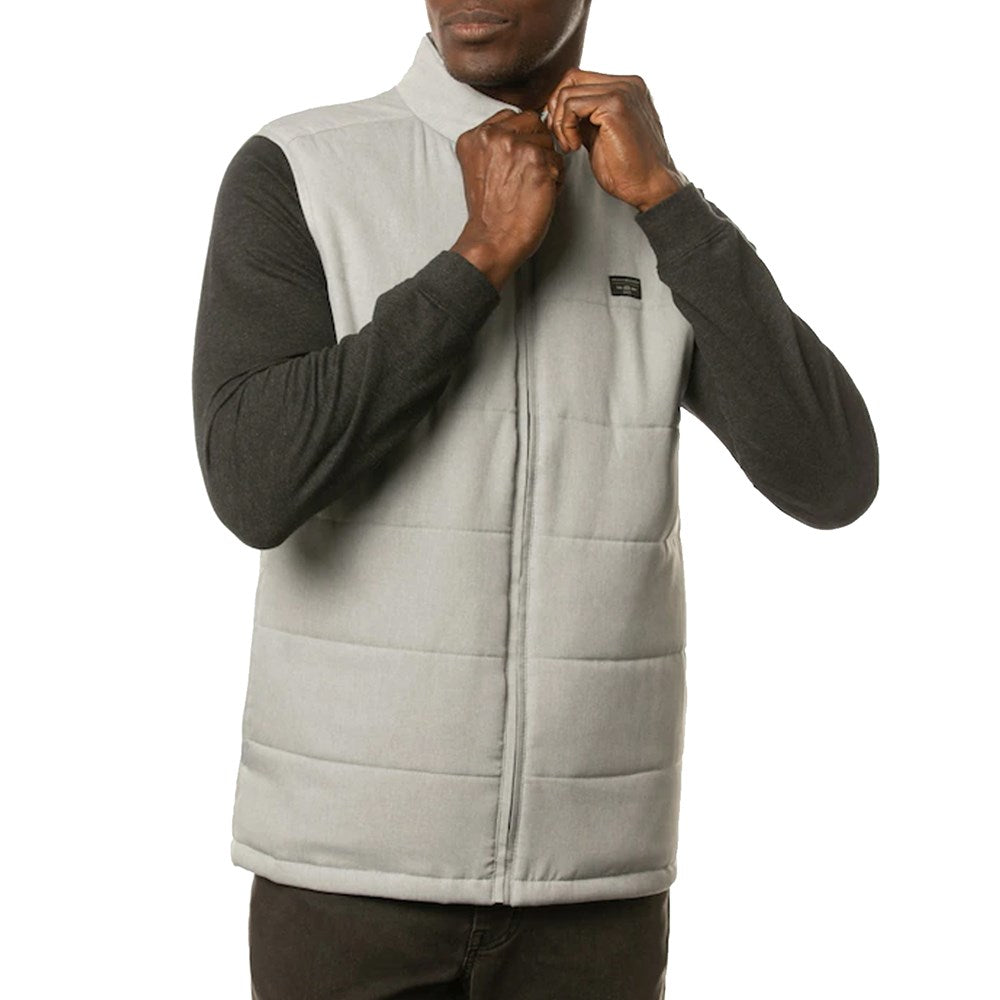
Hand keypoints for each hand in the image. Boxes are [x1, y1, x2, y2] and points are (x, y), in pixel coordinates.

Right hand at [451, 108, 566, 289]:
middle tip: (525, 174)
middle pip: (533, 121)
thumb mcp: (479, 168)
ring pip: (549, 141)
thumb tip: (524, 131)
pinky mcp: (537, 162)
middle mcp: (493, 136)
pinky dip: (555, 180)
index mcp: (474, 136)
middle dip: (536, 144)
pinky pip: (559, 162)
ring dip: (547, 163)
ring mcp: (516, 147)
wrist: (492, 240)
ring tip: (531, 186)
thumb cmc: (490, 212)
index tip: (517, 160)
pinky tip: (539, 194)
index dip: (521, 137)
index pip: (511, 116)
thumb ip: (495, 144)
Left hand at [544, 70, 687, 211]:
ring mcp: (622, 91)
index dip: (561, 104)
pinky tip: (576, 146)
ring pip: (568, 92)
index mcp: (626, 88)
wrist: (649, 185)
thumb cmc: (628, 168)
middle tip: (562, 138)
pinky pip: (572, 106)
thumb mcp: (600, 135)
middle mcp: (627, 84)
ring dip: (560, 124)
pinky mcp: (614, 105)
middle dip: (556, 110)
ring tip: (571, 145)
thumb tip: (558, 110)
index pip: (580, 78)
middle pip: (571, 79)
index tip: (562, 131)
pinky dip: (566, 128)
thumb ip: (585, 117)